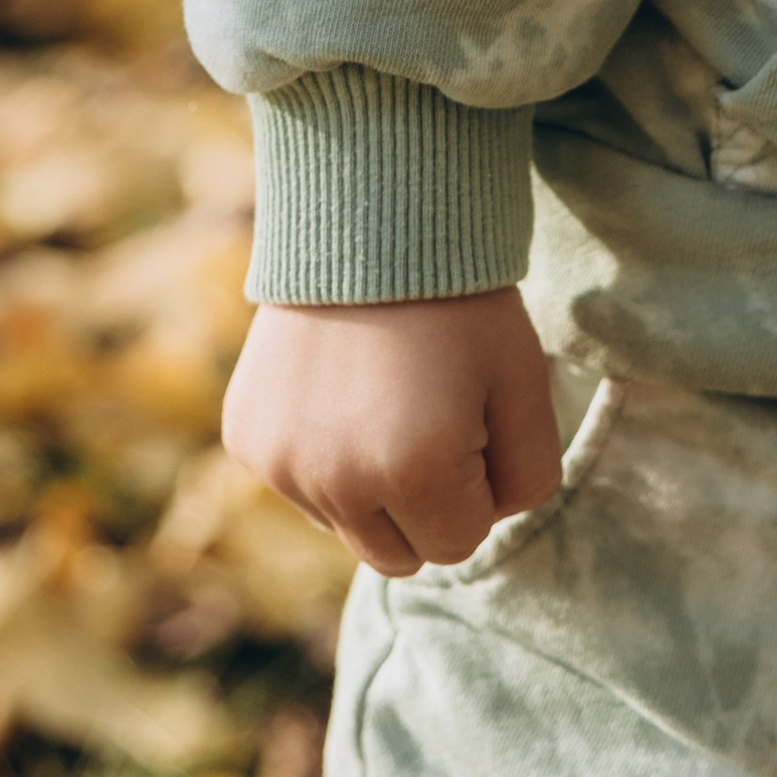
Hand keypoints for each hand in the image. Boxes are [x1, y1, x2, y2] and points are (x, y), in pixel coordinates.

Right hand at [222, 285, 563, 575]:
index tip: (474, 421)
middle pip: (397, 554)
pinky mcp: (247, 440)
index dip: (477, 488)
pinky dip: (323, 459)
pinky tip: (340, 392)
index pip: (458, 543)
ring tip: (386, 401)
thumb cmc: (461, 303)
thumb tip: (488, 520)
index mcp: (415, 471)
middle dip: (425, 507)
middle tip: (434, 420)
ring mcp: (282, 464)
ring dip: (371, 488)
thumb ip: (529, 476)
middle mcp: (337, 481)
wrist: (368, 221)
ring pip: (345, 526)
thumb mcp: (525, 383)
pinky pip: (299, 488)